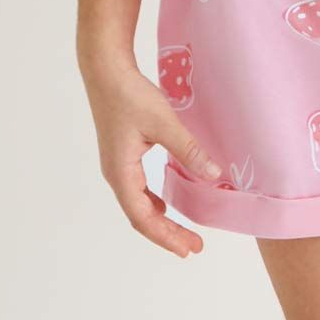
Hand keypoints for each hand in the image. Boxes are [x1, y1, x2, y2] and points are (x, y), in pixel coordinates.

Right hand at [78, 36, 225, 257]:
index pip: (143, 217)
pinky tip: (166, 203)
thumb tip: (214, 176)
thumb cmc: (130, 95)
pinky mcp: (122, 155)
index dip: (166, 236)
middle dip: (166, 234)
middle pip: (140, 216)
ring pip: (138, 204)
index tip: (188, 249)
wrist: (105, 70)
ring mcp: (117, 166)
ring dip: (161, 220)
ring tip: (184, 232)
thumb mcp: (164, 122)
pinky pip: (137, 189)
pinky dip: (153, 202)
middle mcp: (116, 174)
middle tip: (193, 248)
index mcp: (121, 172)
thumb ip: (189, 151)